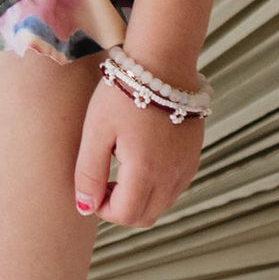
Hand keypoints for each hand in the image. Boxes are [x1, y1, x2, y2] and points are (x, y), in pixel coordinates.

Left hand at [74, 75, 201, 226]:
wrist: (162, 62)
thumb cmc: (123, 93)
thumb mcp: (96, 130)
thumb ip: (89, 172)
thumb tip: (85, 207)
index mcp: (146, 172)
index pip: (125, 215)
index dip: (102, 209)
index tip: (91, 187)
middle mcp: (172, 176)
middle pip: (146, 217)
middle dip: (120, 209)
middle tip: (103, 182)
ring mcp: (186, 167)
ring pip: (162, 204)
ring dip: (139, 198)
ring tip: (119, 166)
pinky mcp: (193, 156)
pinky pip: (174, 187)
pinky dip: (155, 186)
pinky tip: (140, 158)